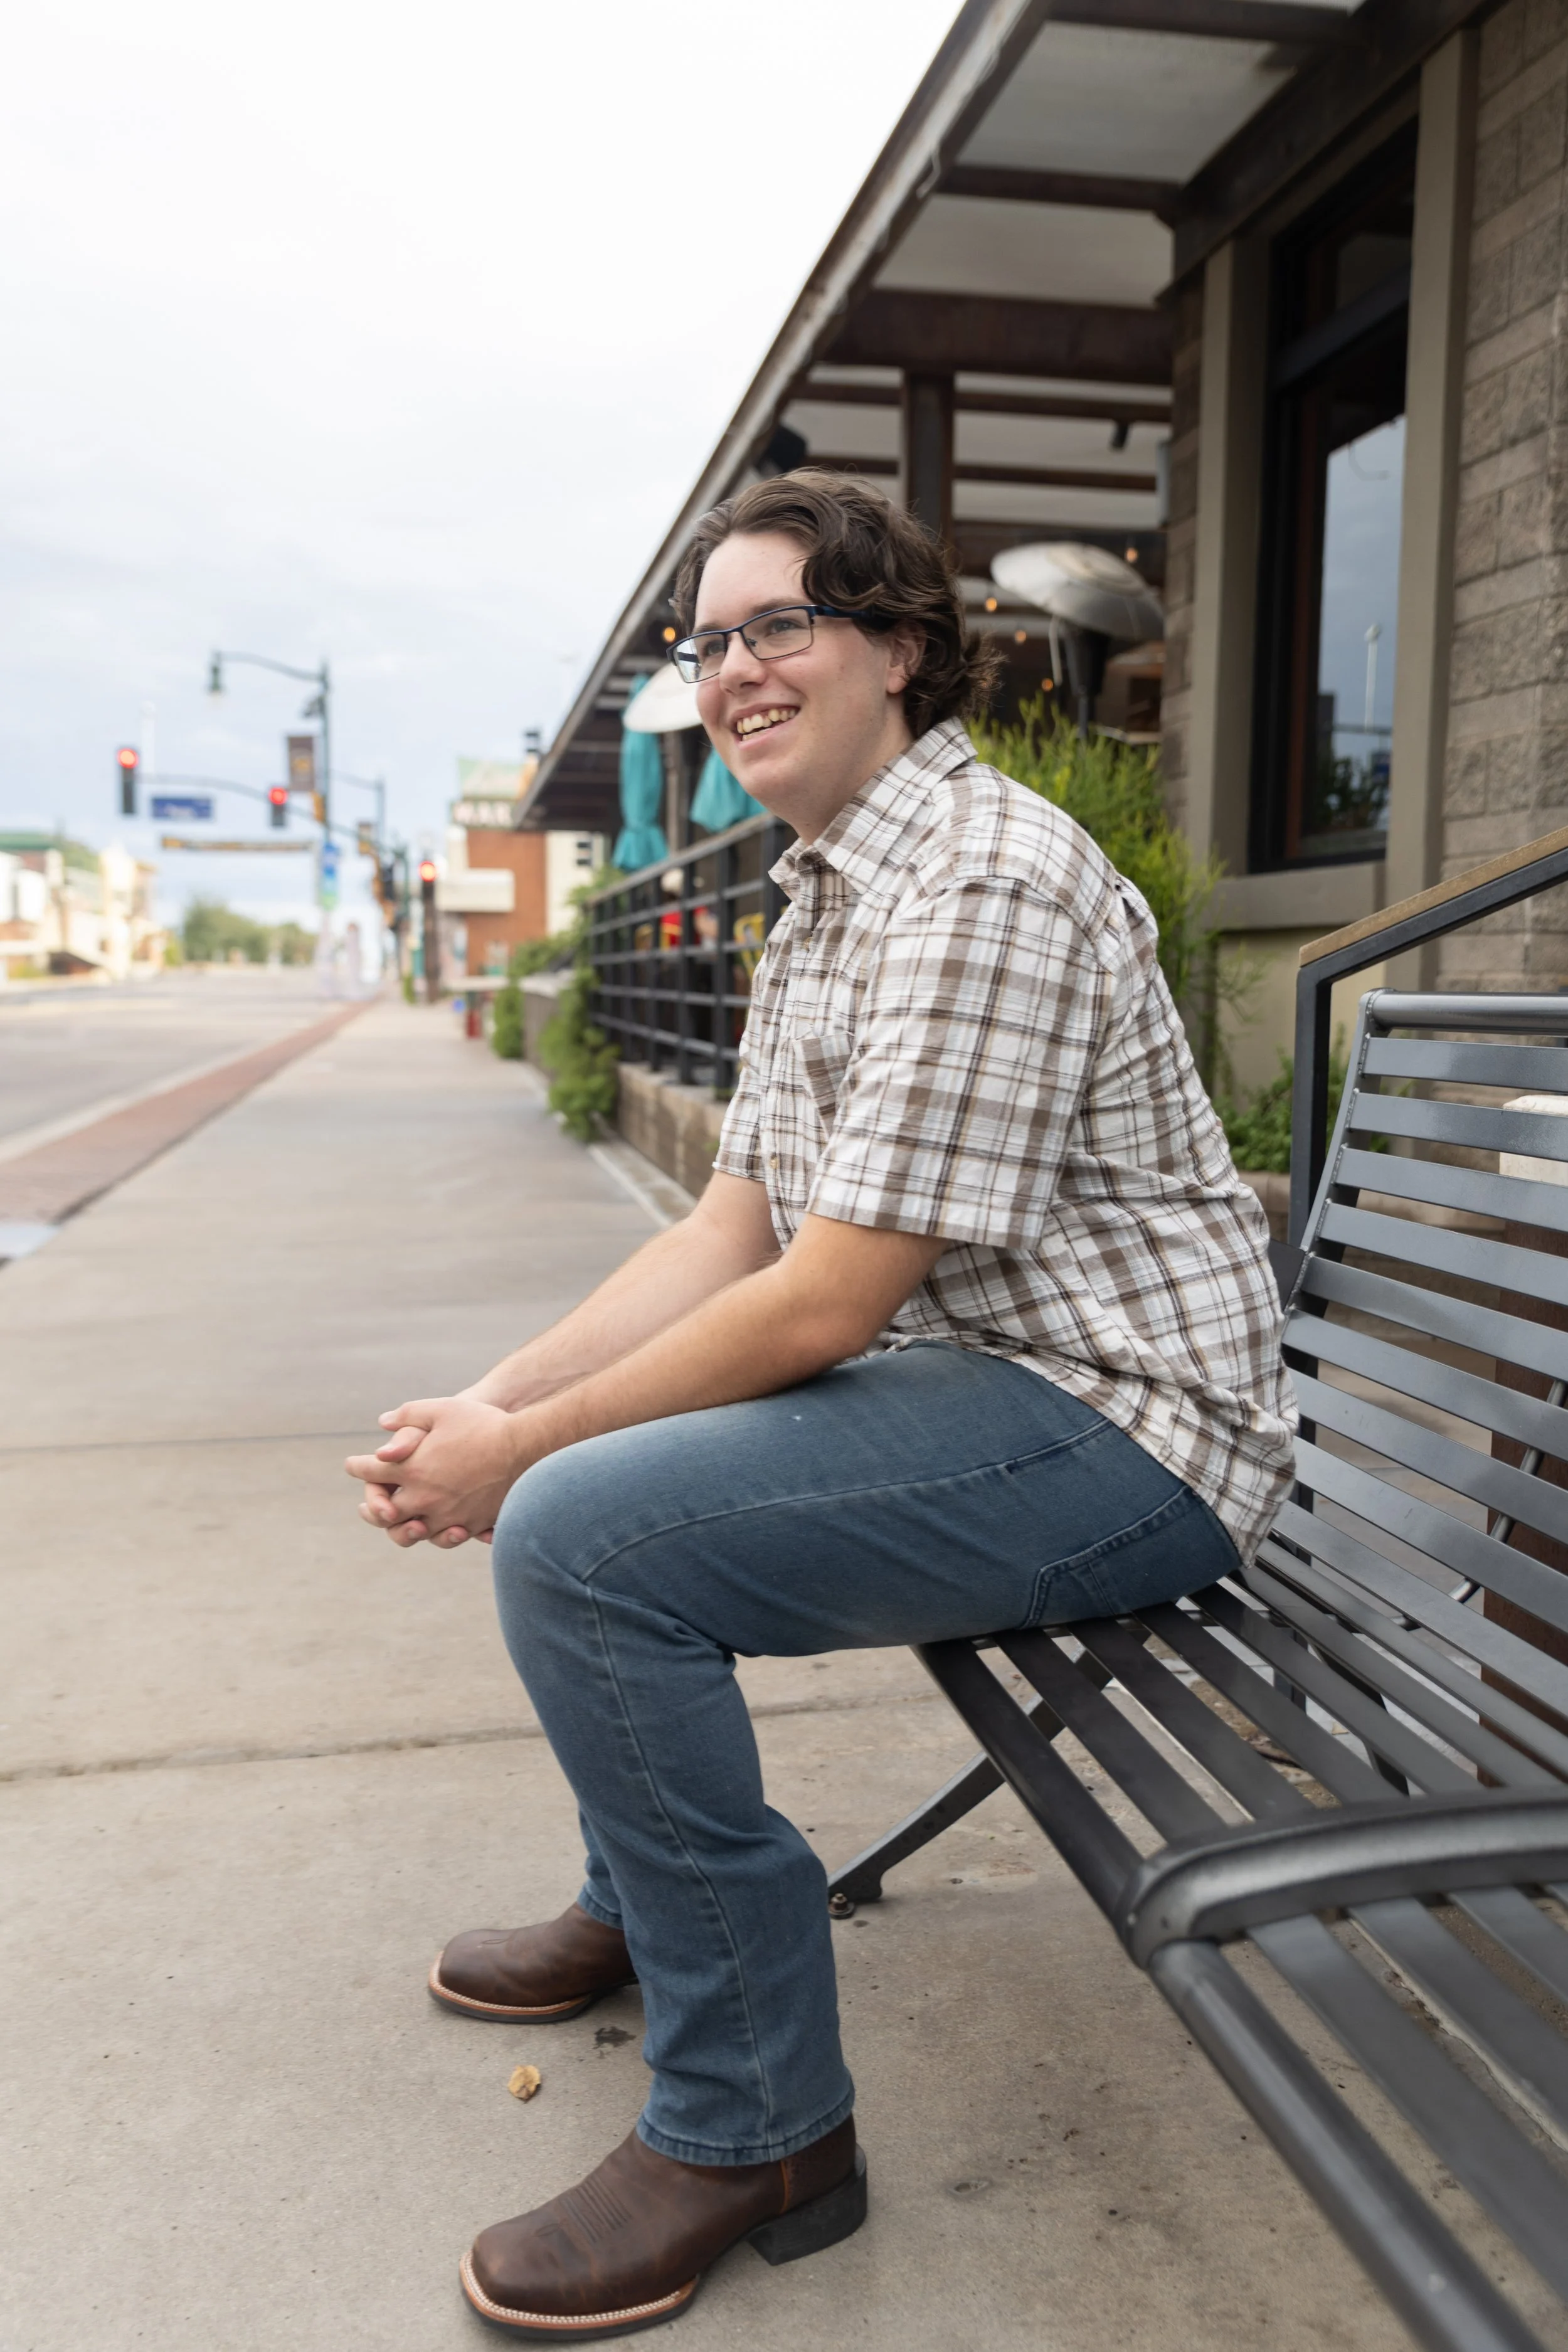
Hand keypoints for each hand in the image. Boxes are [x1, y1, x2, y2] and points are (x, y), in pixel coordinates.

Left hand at [346, 1394, 526, 1548]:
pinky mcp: (470, 1525)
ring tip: (399, 1522)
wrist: (525, 1449)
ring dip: (400, 1527)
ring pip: (412, 1533)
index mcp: (412, 1468)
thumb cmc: (483, 1424)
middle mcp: (424, 1496)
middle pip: (385, 1513)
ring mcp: (447, 1515)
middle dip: (372, 1506)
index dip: (356, 1466)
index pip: (371, 1471)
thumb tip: (382, 1425)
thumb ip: (408, 1415)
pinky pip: (445, 1538)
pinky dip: (435, 1534)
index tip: (352, 1464)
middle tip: (367, 1505)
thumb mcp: (442, 1409)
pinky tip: (436, 1528)